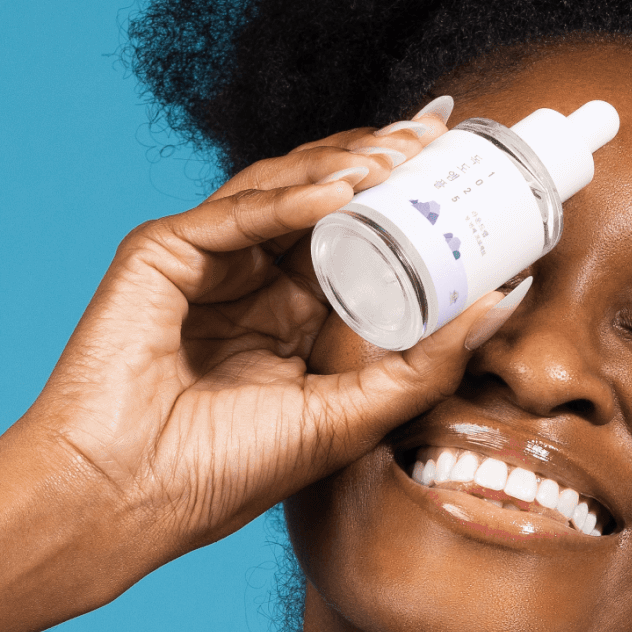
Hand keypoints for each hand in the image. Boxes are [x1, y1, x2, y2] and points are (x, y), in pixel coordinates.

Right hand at [6, 101, 523, 574]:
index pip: (359, 238)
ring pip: (283, 189)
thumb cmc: (220, 474)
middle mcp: (248, 280)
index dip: (408, 199)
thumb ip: (427, 363)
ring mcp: (203, 261)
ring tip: (405, 152)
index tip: (464, 164)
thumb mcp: (350, 418)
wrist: (124, 499)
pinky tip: (343, 190)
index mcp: (289, 317)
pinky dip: (289, 197)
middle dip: (384, 160)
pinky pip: (235, 212)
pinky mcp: (160, 254)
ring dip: (345, 164)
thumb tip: (507, 296)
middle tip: (442, 132)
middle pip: (325, 198)